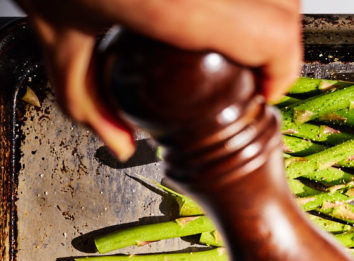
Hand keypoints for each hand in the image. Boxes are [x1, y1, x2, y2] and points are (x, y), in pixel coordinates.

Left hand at [20, 0, 301, 159]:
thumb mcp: (56, 35)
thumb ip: (91, 100)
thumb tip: (122, 143)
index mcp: (175, 3)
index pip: (274, 36)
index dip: (281, 71)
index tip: (260, 92)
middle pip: (285, 4)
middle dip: (279, 42)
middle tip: (251, 66)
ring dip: (265, 8)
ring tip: (231, 32)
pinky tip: (210, 7)